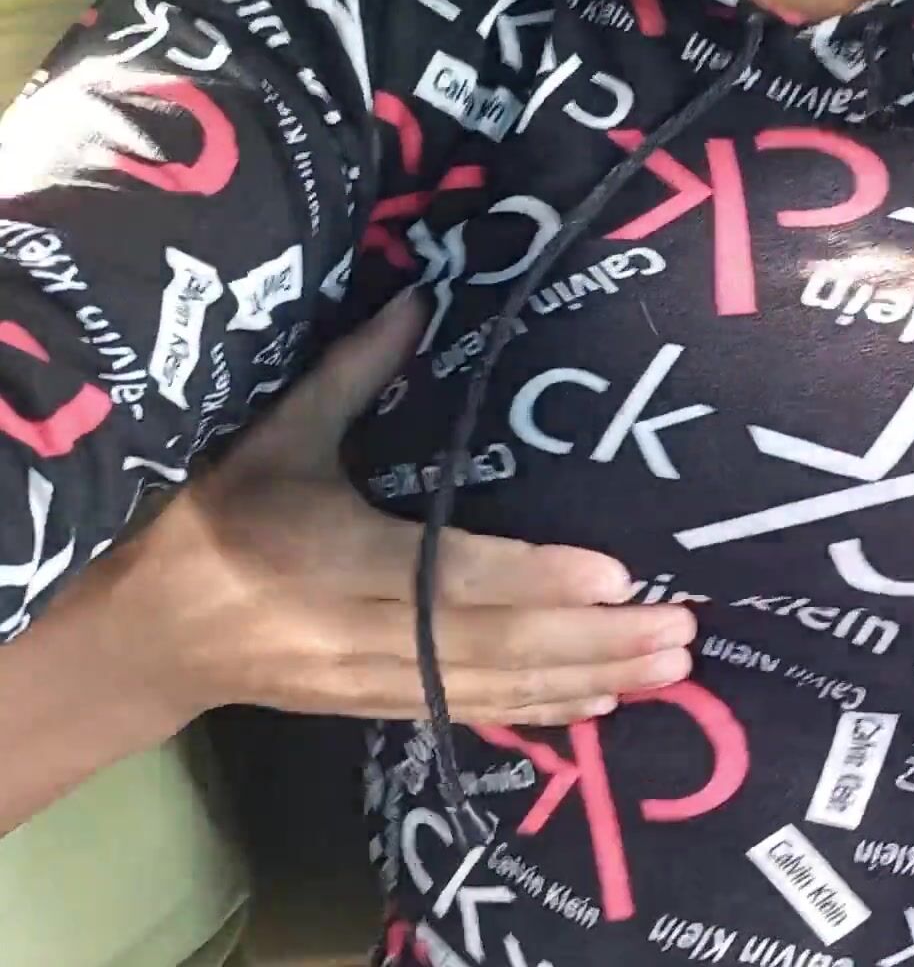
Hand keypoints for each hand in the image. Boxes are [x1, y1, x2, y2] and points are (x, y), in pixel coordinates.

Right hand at [94, 292, 693, 727]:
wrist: (138, 635)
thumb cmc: (203, 516)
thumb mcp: (268, 438)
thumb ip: (348, 373)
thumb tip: (421, 296)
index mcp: (320, 556)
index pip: (442, 576)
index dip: (532, 580)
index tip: (616, 575)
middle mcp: (347, 633)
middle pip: (487, 647)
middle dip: (591, 641)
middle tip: (681, 629)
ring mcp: (362, 684)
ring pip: (489, 689)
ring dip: (587, 680)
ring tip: (673, 667)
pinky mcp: (373, 711)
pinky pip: (468, 712)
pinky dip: (540, 708)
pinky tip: (606, 700)